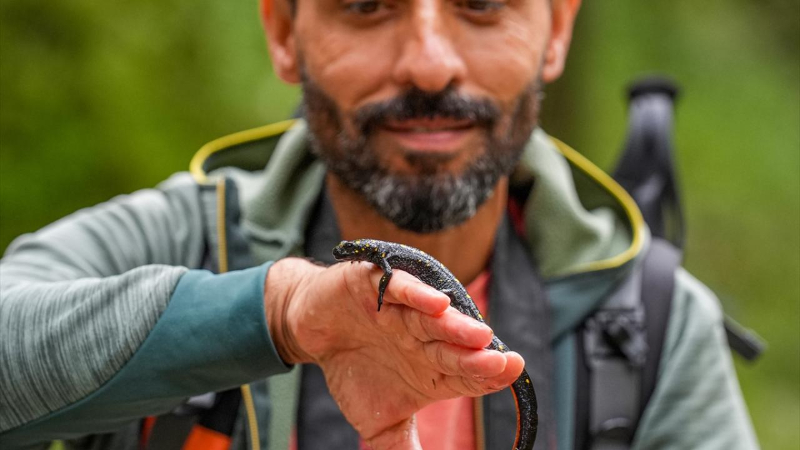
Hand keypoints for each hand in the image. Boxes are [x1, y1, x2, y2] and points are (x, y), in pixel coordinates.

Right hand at [264, 258, 523, 449]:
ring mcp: (402, 310)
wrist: (313, 332)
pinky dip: (416, 294)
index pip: (467, 374)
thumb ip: (403, 449)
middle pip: (454, 346)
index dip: (489, 375)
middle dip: (475, 354)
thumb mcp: (379, 423)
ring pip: (432, 318)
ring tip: (480, 335)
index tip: (511, 371)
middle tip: (499, 361)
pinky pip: (399, 288)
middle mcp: (423, 337)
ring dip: (455, 325)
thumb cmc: (354, 373)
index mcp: (433, 368)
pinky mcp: (376, 286)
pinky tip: (437, 303)